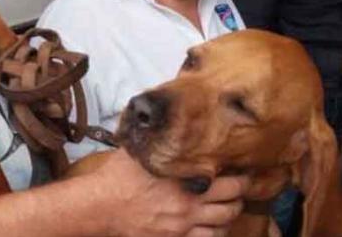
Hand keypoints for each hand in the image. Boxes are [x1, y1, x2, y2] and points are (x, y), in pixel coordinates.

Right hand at [96, 150, 248, 236]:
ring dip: (230, 214)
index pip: (230, 180)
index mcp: (184, 179)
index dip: (241, 174)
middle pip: (233, 202)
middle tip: (239, 185)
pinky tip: (214, 224)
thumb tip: (168, 116)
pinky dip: (216, 232)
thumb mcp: (142, 149)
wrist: (100, 205)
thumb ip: (160, 139)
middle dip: (240, 193)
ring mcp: (182, 225)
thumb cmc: (118, 175)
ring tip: (229, 205)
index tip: (241, 168)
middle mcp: (189, 204)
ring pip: (224, 223)